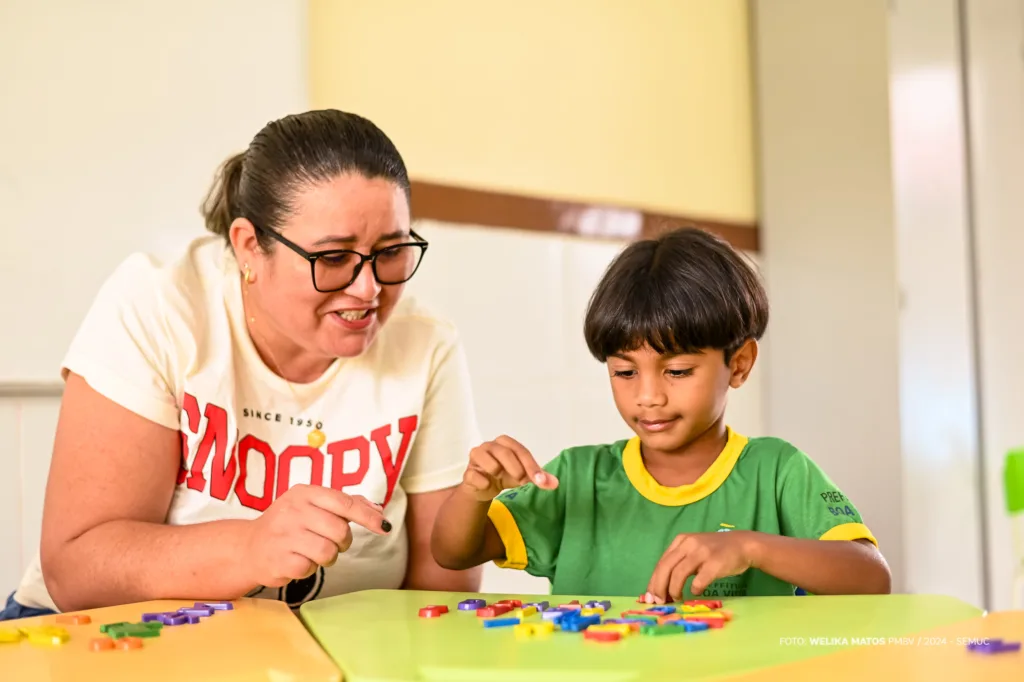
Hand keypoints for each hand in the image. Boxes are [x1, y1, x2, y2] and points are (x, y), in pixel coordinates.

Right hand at [243, 484, 390, 587]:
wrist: (248, 547)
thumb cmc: (289, 525)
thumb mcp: (312, 506)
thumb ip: (345, 505)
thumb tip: (378, 510)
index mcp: (305, 493)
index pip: (344, 502)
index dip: (367, 516)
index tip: (384, 527)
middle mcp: (293, 511)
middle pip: (340, 531)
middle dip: (342, 542)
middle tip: (329, 542)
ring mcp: (284, 535)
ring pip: (329, 552)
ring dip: (327, 557)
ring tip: (312, 552)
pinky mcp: (279, 560)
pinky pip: (311, 568)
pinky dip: (309, 568)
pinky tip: (297, 560)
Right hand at [459, 435, 558, 501]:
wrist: (483, 487)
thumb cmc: (505, 475)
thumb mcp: (523, 476)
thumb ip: (538, 477)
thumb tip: (554, 484)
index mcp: (505, 442)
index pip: (520, 451)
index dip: (532, 466)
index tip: (540, 481)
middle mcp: (489, 446)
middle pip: (505, 453)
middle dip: (516, 469)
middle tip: (521, 481)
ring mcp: (476, 457)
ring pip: (489, 462)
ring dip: (498, 472)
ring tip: (499, 477)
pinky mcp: (468, 471)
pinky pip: (475, 476)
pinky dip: (484, 483)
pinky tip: (486, 484)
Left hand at [645, 531, 756, 603]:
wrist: (743, 545)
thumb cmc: (715, 552)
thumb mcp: (694, 550)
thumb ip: (679, 563)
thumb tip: (662, 588)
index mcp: (680, 541)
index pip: (661, 562)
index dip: (654, 581)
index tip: (651, 597)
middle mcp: (689, 544)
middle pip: (666, 567)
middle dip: (659, 587)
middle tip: (658, 602)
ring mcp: (702, 552)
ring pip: (679, 573)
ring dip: (674, 589)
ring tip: (676, 599)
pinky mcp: (715, 562)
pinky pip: (699, 580)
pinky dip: (694, 589)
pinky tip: (696, 592)